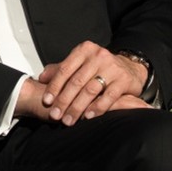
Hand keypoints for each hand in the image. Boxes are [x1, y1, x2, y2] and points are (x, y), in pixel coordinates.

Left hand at [37, 41, 152, 125]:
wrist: (129, 67)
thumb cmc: (100, 68)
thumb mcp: (80, 64)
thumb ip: (60, 69)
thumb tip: (41, 77)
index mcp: (84, 50)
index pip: (65, 69)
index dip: (54, 86)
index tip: (46, 101)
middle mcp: (98, 56)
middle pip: (76, 81)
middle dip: (64, 100)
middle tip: (55, 115)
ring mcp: (112, 68)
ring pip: (90, 90)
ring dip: (77, 107)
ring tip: (69, 120)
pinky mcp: (124, 80)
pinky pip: (108, 96)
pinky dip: (97, 107)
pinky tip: (88, 116)